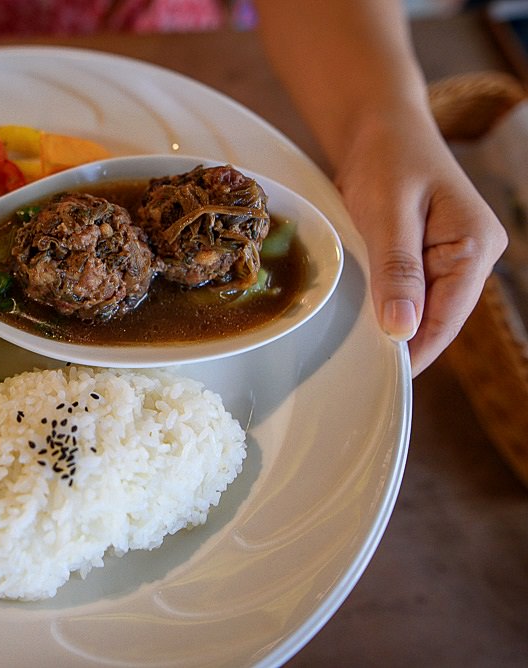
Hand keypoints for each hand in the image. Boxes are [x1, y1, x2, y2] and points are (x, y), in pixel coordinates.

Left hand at [335, 112, 507, 375]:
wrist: (380, 125)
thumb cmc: (387, 158)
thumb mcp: (388, 212)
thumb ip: (397, 269)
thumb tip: (403, 329)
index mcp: (475, 246)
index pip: (446, 319)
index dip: (414, 351)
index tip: (382, 379)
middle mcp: (474, 255)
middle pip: (437, 319)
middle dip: (402, 342)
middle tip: (359, 371)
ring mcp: (455, 256)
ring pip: (423, 309)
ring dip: (394, 325)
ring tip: (357, 350)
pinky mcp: (431, 254)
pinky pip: (412, 292)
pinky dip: (389, 304)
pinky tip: (364, 318)